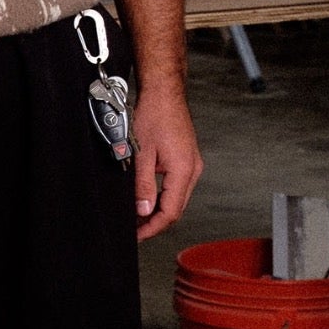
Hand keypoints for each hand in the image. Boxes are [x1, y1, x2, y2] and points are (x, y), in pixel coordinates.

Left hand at [130, 81, 201, 240]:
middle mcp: (192, 169)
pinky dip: (163, 196)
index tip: (138, 236)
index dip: (152, 227)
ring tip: (138, 217)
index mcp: (183, 170)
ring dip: (158, 209)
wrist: (164, 92)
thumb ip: (142, 185)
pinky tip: (148, 198)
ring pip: (177, 198)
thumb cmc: (154, 114)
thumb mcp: (141, 153)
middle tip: (135, 230)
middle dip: (155, 222)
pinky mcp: (187, 159)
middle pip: (176, 208)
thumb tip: (142, 211)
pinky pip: (177, 186)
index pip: (170, 212)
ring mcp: (192, 164)